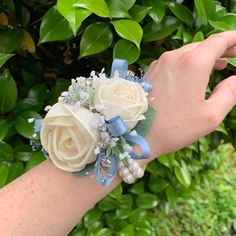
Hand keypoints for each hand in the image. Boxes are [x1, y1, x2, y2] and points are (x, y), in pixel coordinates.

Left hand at [145, 30, 235, 159]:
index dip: (233, 39)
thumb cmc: (175, 129)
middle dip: (221, 49)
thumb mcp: (211, 115)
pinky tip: (193, 73)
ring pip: (187, 52)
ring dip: (204, 56)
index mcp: (192, 64)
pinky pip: (173, 61)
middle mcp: (173, 57)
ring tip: (219, 64)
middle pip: (202, 45)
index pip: (218, 41)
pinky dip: (187, 62)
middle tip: (234, 57)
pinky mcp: (150, 72)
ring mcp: (159, 64)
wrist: (138, 136)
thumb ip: (230, 93)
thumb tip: (235, 79)